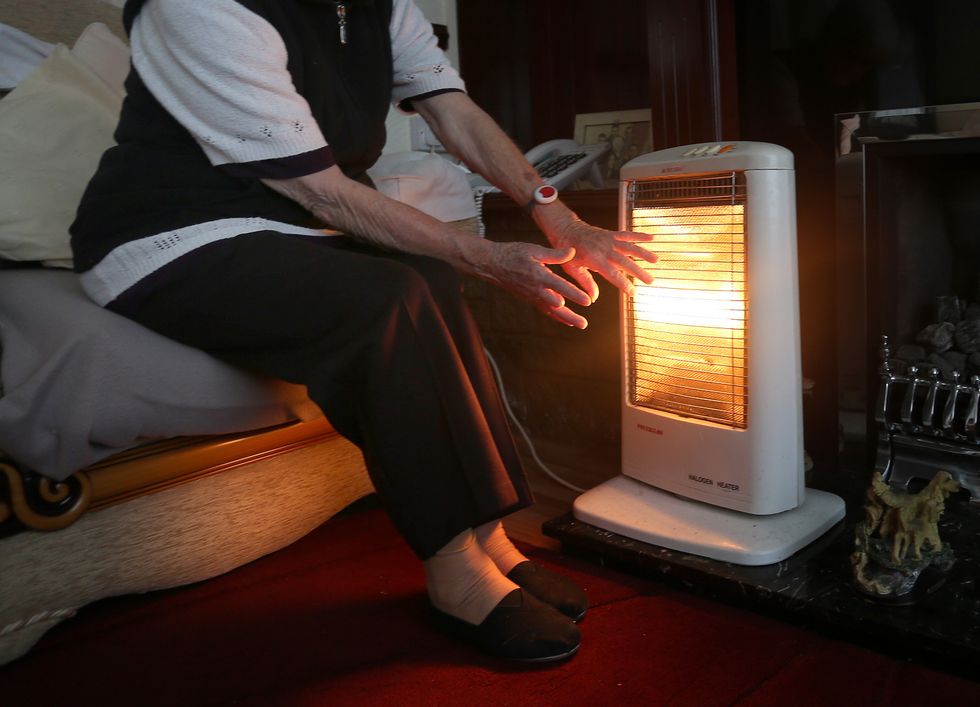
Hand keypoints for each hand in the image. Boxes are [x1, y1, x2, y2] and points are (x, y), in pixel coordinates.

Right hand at [481, 241, 593, 328]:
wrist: (494, 264)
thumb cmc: (514, 254)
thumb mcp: (534, 250)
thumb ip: (555, 254)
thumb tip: (572, 252)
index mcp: (539, 275)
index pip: (560, 286)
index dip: (574, 294)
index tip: (587, 301)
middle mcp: (536, 289)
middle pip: (556, 306)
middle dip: (571, 315)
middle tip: (584, 324)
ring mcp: (532, 296)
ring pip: (551, 311)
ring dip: (566, 319)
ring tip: (580, 325)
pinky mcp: (530, 299)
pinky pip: (544, 310)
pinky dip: (556, 316)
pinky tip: (567, 321)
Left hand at [542, 214, 657, 302]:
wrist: (565, 230)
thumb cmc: (567, 252)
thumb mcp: (572, 269)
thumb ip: (585, 282)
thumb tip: (594, 298)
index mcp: (594, 259)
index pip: (612, 274)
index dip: (623, 284)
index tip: (633, 293)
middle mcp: (604, 248)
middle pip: (625, 262)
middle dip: (639, 272)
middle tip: (650, 281)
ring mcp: (608, 240)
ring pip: (629, 247)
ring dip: (644, 253)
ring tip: (656, 261)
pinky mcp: (611, 234)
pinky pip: (627, 234)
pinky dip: (639, 236)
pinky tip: (652, 238)